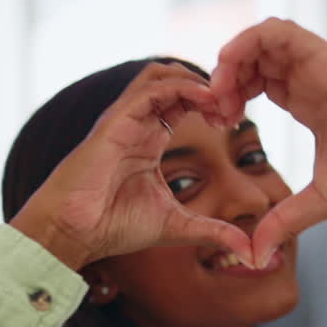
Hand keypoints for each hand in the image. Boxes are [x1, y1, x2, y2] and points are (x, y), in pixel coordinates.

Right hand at [11, 63, 254, 268]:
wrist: (74, 232)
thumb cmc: (114, 226)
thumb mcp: (178, 226)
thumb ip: (214, 232)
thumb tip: (251, 253)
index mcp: (149, 139)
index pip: (183, 102)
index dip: (212, 104)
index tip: (234, 121)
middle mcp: (137, 123)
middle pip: (175, 80)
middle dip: (208, 87)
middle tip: (232, 108)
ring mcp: (125, 118)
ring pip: (161, 74)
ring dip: (196, 80)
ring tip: (221, 100)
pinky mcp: (116, 121)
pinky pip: (152, 89)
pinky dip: (182, 88)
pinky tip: (206, 101)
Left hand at [211, 18, 326, 264]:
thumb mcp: (321, 201)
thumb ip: (284, 220)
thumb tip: (256, 255)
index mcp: (310, 106)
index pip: (260, 83)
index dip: (232, 97)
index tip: (220, 125)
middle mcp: (312, 81)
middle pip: (256, 59)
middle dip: (225, 78)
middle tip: (213, 110)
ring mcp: (319, 67)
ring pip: (263, 40)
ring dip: (232, 58)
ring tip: (219, 90)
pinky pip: (279, 32)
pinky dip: (248, 41)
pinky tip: (232, 68)